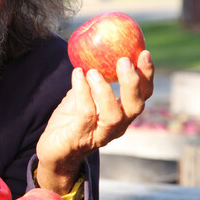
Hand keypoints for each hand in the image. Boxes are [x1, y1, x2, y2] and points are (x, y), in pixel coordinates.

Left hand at [36, 50, 153, 194]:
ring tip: (93, 71)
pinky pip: (85, 115)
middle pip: (135, 107)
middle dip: (133, 83)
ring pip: (114, 116)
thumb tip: (94, 49)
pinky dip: (83, 93)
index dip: (147, 75)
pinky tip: (77, 75)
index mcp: (122, 114)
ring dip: (106, 91)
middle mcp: (117, 127)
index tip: (144, 52)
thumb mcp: (81, 96)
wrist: (53, 150)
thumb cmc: (69, 120)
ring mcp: (100, 135)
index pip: (143, 95)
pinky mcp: (80, 138)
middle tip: (124, 60)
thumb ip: (90, 78)